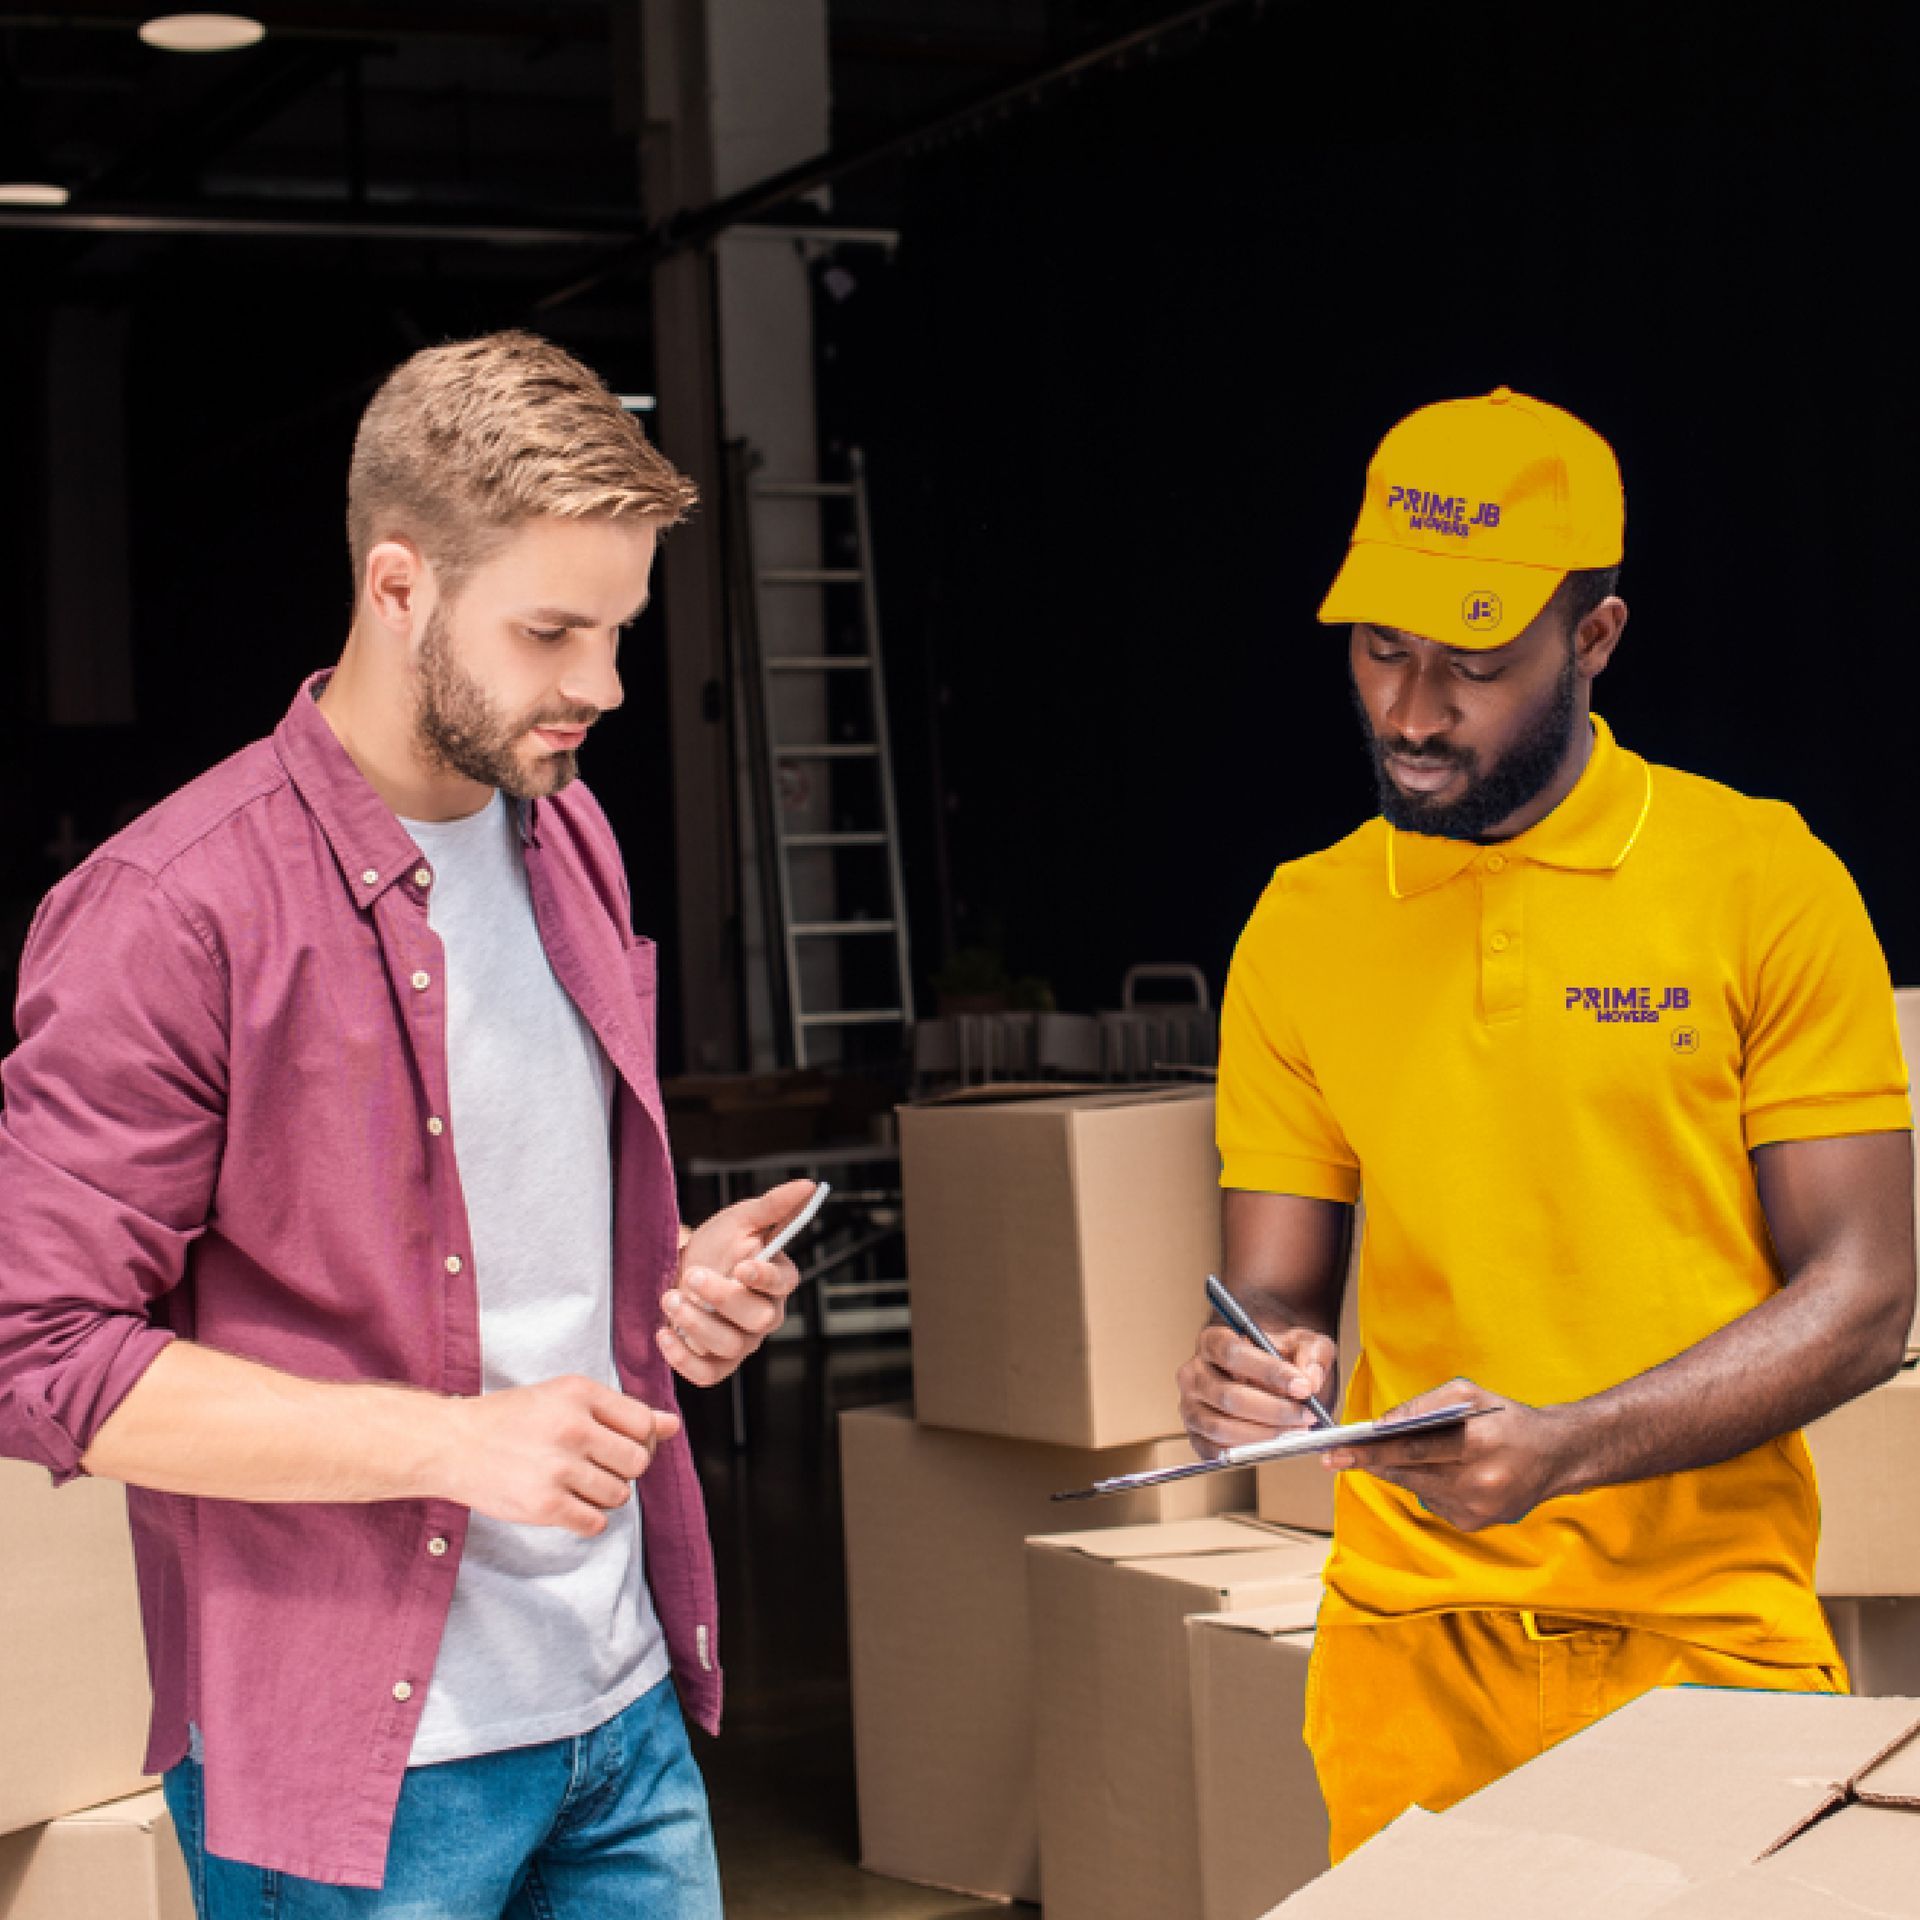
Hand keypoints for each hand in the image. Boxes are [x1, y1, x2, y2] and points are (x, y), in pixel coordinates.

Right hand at [438, 1374, 680, 1537]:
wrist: (450, 1443)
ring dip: (605, 1495)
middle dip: (624, 1469)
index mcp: (580, 1393)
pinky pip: (596, 1522)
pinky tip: (567, 1503)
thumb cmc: (510, 1418)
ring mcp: (559, 1468)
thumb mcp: (564, 1397)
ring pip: (620, 1494)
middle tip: (596, 1466)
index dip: (641, 1439)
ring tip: (576, 1483)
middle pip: (639, 1462)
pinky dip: (588, 1518)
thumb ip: (620, 1411)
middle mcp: (574, 1427)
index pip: (645, 1424)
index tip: (620, 1444)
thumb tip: (674, 1426)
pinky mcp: (545, 1506)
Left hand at [658, 1178, 814, 1386]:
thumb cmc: (717, 1246)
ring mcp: (742, 1343)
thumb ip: (774, 1205)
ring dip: (696, 1323)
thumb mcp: (741, 1219)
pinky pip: (708, 1375)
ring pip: (730, 1346)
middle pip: (758, 1319)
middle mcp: (766, 1315)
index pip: (783, 1283)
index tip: (742, 1266)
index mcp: (778, 1280)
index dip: (764, 1277)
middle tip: (692, 1275)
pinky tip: (664, 1334)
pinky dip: (684, 1359)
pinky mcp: (717, 1364)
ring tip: (670, 1298)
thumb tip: (808, 1186)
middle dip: (723, 1298)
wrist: (681, 1270)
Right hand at [1177, 1317, 1337, 1459]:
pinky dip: (1248, 1453)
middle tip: (1306, 1415)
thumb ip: (1312, 1354)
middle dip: (1274, 1411)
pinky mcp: (1195, 1436)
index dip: (1269, 1371)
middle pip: (1229, 1396)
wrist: (1268, 1379)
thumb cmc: (1280, 1359)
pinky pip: (1217, 1452)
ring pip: (1222, 1428)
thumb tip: (1310, 1380)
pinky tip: (1274, 1446)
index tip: (1301, 1387)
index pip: (1232, 1353)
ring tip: (1295, 1432)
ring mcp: (1190, 1407)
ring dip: (1265, 1436)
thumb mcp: (1302, 1343)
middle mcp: (1193, 1373)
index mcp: (1212, 1341)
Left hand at [1322, 1378, 1574, 1530]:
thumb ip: (1424, 1405)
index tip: (1340, 1451)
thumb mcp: (1469, 1395)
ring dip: (1396, 1473)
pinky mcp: (1475, 1524)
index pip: (1414, 1449)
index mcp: (1479, 1443)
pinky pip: (1433, 1502)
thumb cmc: (1506, 1418)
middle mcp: (1479, 1482)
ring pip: (1417, 1490)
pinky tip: (1434, 1472)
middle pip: (1410, 1473)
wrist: (1555, 1457)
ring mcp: (1478, 1509)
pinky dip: (1425, 1486)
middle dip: (1370, 1463)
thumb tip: (1382, 1423)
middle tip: (1335, 1456)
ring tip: (1375, 1456)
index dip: (1374, 1450)